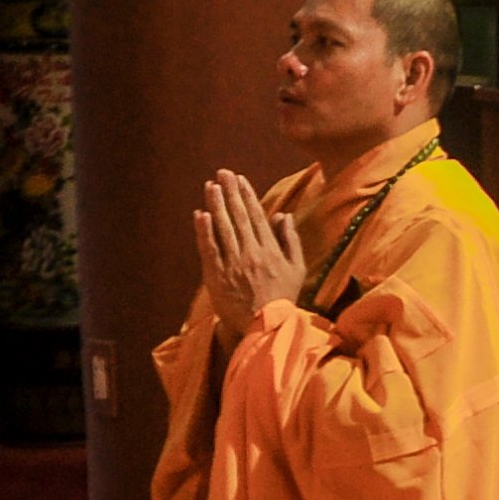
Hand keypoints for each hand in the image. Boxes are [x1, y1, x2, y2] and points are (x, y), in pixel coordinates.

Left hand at [193, 172, 303, 326]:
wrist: (266, 326)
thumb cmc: (284, 298)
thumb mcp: (298, 268)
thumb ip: (291, 241)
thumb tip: (283, 216)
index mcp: (271, 250)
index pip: (256, 216)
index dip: (247, 195)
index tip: (240, 179)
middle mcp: (251, 253)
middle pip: (238, 216)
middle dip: (230, 192)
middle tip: (222, 173)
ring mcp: (232, 264)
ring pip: (222, 228)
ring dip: (216, 205)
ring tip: (210, 186)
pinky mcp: (217, 276)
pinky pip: (209, 249)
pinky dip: (204, 231)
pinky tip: (200, 214)